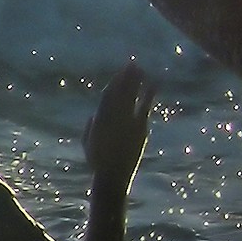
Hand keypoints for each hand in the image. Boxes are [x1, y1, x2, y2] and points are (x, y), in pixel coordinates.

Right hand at [85, 57, 156, 187]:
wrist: (112, 176)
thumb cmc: (97, 161)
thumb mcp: (88, 142)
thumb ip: (90, 126)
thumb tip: (95, 115)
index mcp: (100, 119)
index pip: (107, 96)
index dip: (114, 83)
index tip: (119, 74)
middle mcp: (113, 117)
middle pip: (121, 92)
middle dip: (126, 77)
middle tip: (132, 64)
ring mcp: (127, 122)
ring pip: (132, 97)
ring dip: (136, 82)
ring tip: (141, 70)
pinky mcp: (140, 129)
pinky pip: (145, 108)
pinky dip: (149, 95)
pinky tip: (153, 84)